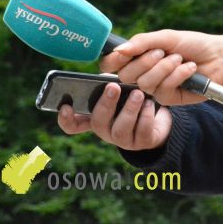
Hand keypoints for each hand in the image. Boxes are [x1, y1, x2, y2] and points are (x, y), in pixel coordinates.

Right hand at [57, 82, 171, 150]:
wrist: (157, 120)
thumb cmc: (129, 101)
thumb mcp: (116, 92)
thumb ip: (107, 86)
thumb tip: (106, 79)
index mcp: (93, 118)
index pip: (72, 125)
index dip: (65, 119)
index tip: (66, 106)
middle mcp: (105, 132)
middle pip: (98, 123)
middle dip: (105, 103)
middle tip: (113, 86)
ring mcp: (122, 141)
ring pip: (121, 129)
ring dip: (129, 109)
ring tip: (137, 93)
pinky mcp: (142, 143)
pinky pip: (142, 131)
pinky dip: (146, 116)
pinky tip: (149, 103)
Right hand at [100, 30, 222, 104]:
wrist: (219, 57)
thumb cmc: (191, 44)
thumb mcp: (164, 37)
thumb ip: (140, 42)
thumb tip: (118, 50)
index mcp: (135, 58)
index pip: (110, 64)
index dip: (114, 60)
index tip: (125, 53)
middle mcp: (141, 74)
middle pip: (125, 75)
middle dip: (145, 62)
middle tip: (162, 52)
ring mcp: (153, 87)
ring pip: (144, 83)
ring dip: (164, 68)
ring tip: (179, 59)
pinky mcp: (168, 98)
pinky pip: (162, 90)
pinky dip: (177, 76)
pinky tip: (188, 69)